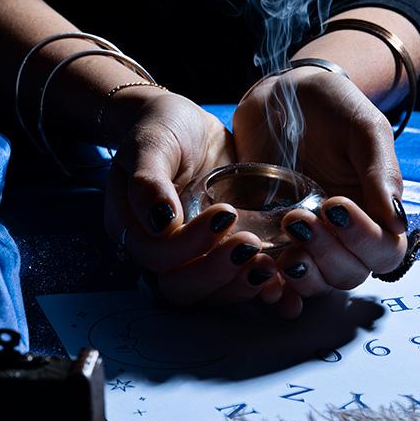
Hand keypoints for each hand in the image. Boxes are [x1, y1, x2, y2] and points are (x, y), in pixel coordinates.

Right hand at [104, 89, 280, 304]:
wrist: (187, 126)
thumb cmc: (161, 130)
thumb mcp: (150, 144)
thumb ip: (148, 182)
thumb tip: (160, 222)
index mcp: (135, 229)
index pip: (157, 258)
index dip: (189, 246)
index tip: (225, 213)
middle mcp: (161, 253)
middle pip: (180, 288)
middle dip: (216, 273)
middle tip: (250, 244)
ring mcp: (194, 258)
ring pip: (210, 295)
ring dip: (240, 287)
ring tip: (270, 266)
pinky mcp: (223, 256)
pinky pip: (237, 285)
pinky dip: (261, 292)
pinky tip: (285, 290)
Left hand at [232, 68, 407, 314]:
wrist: (281, 94)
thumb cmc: (332, 108)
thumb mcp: (364, 130)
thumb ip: (382, 173)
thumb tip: (399, 222)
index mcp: (375, 212)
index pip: (384, 252)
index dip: (364, 240)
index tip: (336, 205)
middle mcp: (343, 235)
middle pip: (349, 274)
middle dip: (327, 252)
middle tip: (298, 217)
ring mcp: (307, 242)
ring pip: (316, 282)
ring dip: (301, 270)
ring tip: (282, 232)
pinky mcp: (271, 241)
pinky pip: (277, 278)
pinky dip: (273, 285)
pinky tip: (262, 271)